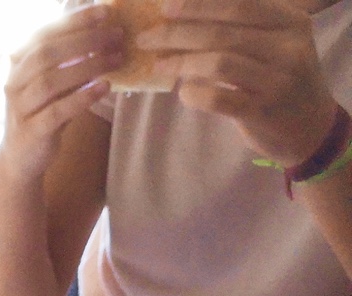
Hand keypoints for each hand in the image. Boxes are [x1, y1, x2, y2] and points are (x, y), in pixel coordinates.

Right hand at [0, 5, 126, 186]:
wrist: (23, 156)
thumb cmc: (45, 110)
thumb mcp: (54, 78)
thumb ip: (69, 55)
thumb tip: (103, 24)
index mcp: (19, 63)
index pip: (44, 33)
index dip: (74, 20)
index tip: (105, 10)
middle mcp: (14, 82)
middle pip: (46, 53)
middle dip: (84, 40)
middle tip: (117, 35)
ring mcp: (20, 108)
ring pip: (50, 81)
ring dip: (87, 67)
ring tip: (117, 58)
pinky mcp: (31, 132)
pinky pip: (57, 111)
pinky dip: (82, 97)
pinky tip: (104, 87)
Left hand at [139, 0, 339, 165]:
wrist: (308, 125)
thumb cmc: (277, 77)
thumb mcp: (272, 43)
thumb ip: (239, 28)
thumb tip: (181, 16)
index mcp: (290, 22)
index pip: (239, 5)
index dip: (198, 4)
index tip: (165, 7)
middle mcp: (288, 47)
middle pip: (222, 33)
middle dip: (177, 33)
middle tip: (146, 38)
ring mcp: (277, 80)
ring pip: (218, 63)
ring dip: (180, 62)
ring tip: (158, 64)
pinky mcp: (263, 110)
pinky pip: (218, 98)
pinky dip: (194, 93)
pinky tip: (182, 91)